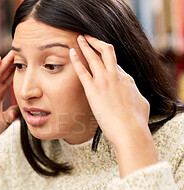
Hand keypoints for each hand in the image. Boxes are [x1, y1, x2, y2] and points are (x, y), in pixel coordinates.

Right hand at [0, 51, 18, 150]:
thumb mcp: (4, 122)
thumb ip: (11, 114)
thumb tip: (20, 109)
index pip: (7, 81)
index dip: (15, 72)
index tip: (25, 63)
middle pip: (2, 74)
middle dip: (11, 63)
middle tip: (21, 52)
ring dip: (3, 62)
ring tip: (12, 51)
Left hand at [69, 34, 157, 176]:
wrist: (130, 130)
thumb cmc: (136, 121)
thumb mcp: (141, 104)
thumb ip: (135, 96)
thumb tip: (135, 96)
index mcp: (127, 79)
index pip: (115, 63)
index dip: (106, 57)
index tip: (99, 54)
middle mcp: (116, 76)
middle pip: (107, 51)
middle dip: (96, 42)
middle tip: (88, 37)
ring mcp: (104, 81)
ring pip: (94, 56)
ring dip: (86, 45)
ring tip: (79, 38)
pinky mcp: (93, 90)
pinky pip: (82, 70)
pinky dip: (76, 60)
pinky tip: (71, 52)